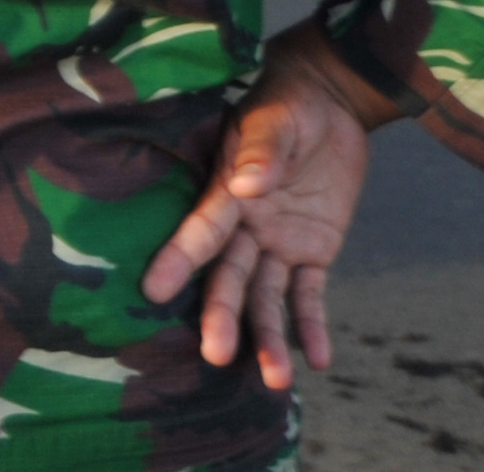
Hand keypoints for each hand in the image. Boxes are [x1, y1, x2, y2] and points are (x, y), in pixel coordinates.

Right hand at [142, 29, 392, 389]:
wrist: (330, 102)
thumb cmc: (289, 104)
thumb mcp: (277, 119)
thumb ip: (263, 152)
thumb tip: (248, 186)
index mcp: (228, 191)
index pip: (201, 230)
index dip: (178, 259)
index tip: (153, 290)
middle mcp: (245, 225)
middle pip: (229, 278)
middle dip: (222, 315)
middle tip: (214, 354)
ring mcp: (277, 242)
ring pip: (267, 298)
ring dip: (269, 338)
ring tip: (276, 380)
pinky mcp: (313, 251)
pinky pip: (309, 295)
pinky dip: (311, 327)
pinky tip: (317, 360)